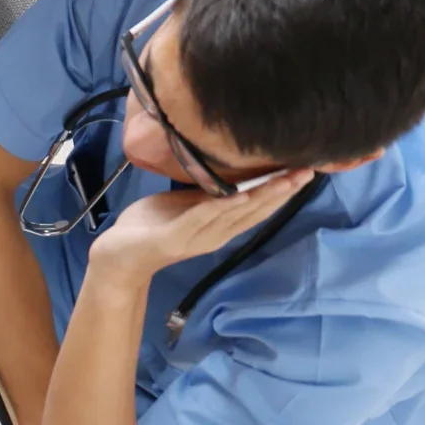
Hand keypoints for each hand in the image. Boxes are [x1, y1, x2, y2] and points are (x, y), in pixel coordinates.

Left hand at [86, 170, 317, 281]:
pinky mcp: (174, 239)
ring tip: (285, 180)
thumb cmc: (151, 226)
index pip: (257, 207)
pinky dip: (222, 207)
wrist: (117, 255)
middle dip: (281, 191)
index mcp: (218, 225)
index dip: (280, 191)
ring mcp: (196, 238)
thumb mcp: (184, 205)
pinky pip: (202, 219)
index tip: (303, 170)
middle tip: (307, 171)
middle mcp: (215, 234)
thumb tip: (230, 173)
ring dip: (261, 197)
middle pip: (255, 211)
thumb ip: (207, 194)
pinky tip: (241, 196)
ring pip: (235, 214)